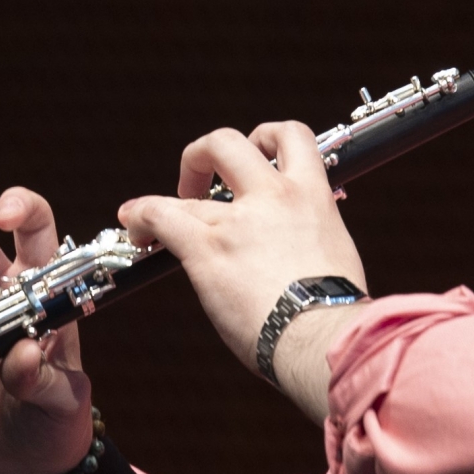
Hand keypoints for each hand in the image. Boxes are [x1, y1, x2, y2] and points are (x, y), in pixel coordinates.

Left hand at [117, 123, 369, 419]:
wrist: (323, 336)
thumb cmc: (336, 314)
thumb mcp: (338, 256)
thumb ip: (313, 240)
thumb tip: (301, 253)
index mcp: (313, 196)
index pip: (293, 137)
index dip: (266, 138)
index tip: (255, 159)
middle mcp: (273, 197)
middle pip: (227, 141)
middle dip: (206, 154)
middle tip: (202, 184)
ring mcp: (237, 221)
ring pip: (186, 192)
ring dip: (166, 203)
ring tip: (150, 220)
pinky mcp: (207, 249)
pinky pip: (160, 216)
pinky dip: (141, 217)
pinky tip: (134, 226)